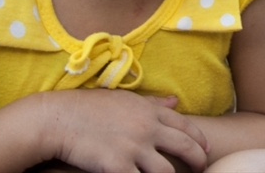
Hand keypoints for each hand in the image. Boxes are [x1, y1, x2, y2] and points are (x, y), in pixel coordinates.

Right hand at [41, 90, 208, 172]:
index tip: (206, 150)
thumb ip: (152, 103)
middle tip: (201, 170)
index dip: (200, 140)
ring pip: (166, 171)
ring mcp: (134, 148)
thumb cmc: (87, 108)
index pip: (185, 126)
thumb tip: (175, 101)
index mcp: (149, 111)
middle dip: (197, 161)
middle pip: (185, 147)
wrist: (58, 119)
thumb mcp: (124, 98)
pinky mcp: (118, 166)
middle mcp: (147, 128)